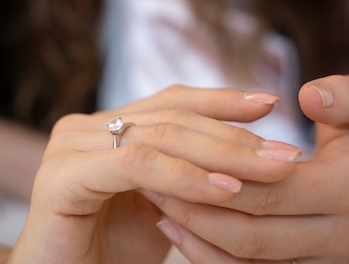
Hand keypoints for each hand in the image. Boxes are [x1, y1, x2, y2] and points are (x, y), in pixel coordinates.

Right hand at [8, 86, 300, 263]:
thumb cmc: (111, 254)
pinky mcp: (61, 178)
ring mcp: (69, 148)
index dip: (220, 100)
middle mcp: (84, 129)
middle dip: (233, 133)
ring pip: (158, 137)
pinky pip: (136, 166)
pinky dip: (184, 177)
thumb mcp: (161, 206)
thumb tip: (246, 151)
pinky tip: (225, 191)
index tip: (270, 103)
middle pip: (170, 117)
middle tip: (286, 151)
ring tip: (270, 170)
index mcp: (105, 128)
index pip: (170, 102)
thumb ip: (185, 173)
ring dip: (221, 154)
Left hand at [144, 75, 348, 263]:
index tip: (174, 150)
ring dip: (195, 233)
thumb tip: (308, 94)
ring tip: (154, 200)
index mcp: (348, 191)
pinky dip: (207, 252)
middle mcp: (336, 236)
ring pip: (244, 259)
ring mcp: (316, 260)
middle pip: (252, 233)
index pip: (272, 188)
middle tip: (150, 179)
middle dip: (196, 208)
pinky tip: (174, 224)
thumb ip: (345, 97)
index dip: (220, 173)